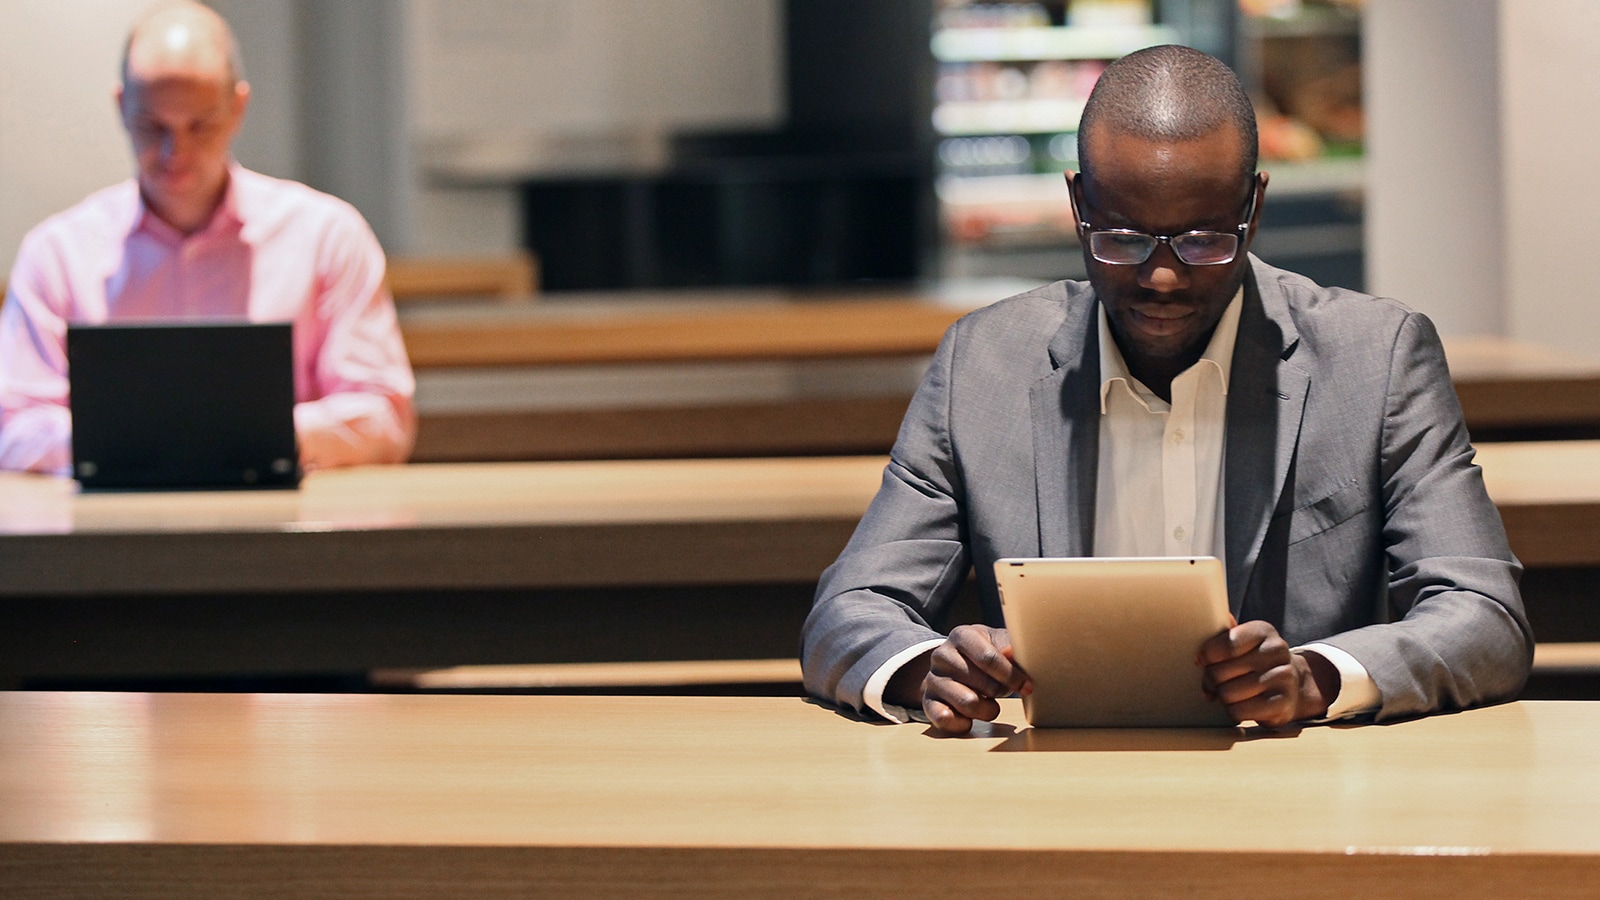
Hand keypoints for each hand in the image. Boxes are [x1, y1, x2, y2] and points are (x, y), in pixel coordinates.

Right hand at [922, 624, 1032, 734]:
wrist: (958, 665)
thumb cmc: (986, 655)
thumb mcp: (1000, 644)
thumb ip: (1010, 648)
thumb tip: (1011, 653)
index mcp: (962, 635)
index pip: (988, 658)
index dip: (1011, 675)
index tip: (1027, 686)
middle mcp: (942, 655)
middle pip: (982, 684)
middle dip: (999, 691)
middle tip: (1001, 690)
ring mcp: (932, 679)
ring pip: (968, 703)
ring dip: (987, 710)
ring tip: (990, 705)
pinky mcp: (927, 701)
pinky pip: (944, 719)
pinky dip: (963, 723)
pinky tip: (970, 718)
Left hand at [1197, 620, 1336, 726]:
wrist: (1293, 684)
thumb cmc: (1256, 661)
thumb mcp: (1243, 641)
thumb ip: (1224, 632)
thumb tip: (1211, 618)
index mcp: (1262, 631)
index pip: (1225, 645)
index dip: (1206, 656)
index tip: (1202, 661)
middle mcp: (1276, 651)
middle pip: (1220, 672)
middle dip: (1211, 680)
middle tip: (1216, 682)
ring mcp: (1283, 678)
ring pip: (1227, 694)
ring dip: (1223, 697)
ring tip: (1231, 693)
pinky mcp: (1282, 704)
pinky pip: (1239, 712)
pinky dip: (1234, 712)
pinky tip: (1241, 705)